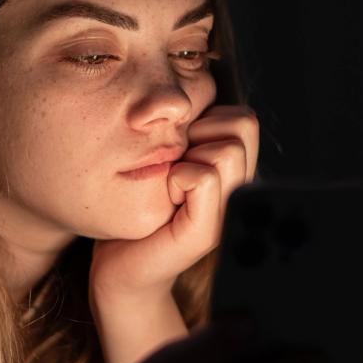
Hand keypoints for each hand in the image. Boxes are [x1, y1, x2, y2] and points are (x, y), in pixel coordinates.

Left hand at [90, 104, 259, 299]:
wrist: (119, 268)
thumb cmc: (139, 209)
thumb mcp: (168, 160)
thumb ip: (189, 133)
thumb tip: (189, 94)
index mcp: (235, 174)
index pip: (242, 117)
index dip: (206, 122)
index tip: (180, 151)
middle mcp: (240, 192)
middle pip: (242, 125)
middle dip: (200, 134)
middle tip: (175, 166)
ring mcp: (228, 214)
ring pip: (226, 149)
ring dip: (188, 156)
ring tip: (171, 184)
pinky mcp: (206, 233)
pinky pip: (204, 177)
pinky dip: (177, 178)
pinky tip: (165, 198)